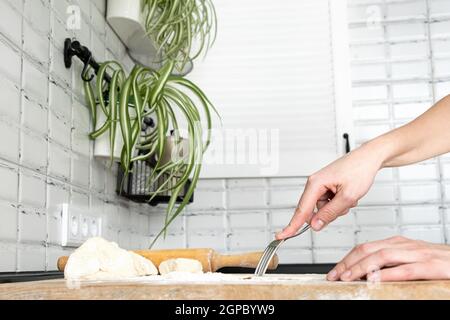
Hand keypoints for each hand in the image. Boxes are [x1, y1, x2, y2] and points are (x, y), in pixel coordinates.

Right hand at [276, 141, 384, 238]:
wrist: (369, 158)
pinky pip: (330, 203)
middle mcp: (315, 184)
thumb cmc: (360, 170)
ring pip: (324, 208)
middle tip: (345, 204)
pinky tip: (348, 193)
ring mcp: (321, 185)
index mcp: (315, 183)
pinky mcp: (327, 187)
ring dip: (338, 207)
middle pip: (315, 211)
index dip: (292, 225)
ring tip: (349, 195)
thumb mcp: (348, 196)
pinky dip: (340, 202)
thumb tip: (315, 225)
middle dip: (330, 212)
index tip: (282, 235)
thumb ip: (330, 213)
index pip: (301, 210)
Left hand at [327, 236, 449, 281]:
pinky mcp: (430, 266)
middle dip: (348, 263)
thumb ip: (391, 265)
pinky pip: (405, 270)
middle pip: (368, 250)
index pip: (365, 247)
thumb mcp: (411, 260)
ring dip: (361, 268)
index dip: (347, 259)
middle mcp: (404, 245)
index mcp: (398, 243)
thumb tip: (367, 275)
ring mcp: (418, 254)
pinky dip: (388, 274)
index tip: (334, 270)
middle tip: (334, 276)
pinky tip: (375, 280)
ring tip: (347, 278)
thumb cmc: (439, 264)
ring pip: (382, 257)